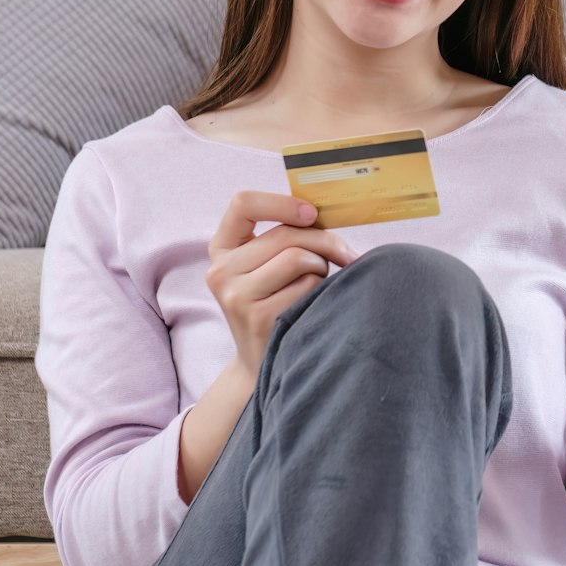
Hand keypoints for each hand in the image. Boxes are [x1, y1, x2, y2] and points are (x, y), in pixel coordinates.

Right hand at [205, 190, 360, 379]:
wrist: (262, 361)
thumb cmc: (277, 301)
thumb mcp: (266, 265)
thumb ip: (284, 236)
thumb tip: (323, 212)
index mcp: (222, 248)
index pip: (243, 204)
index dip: (282, 203)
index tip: (311, 213)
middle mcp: (220, 270)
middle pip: (286, 235)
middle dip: (325, 241)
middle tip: (345, 254)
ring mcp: (235, 296)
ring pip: (298, 258)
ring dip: (321, 268)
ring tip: (318, 283)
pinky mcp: (257, 318)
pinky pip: (306, 287)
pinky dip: (320, 291)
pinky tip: (313, 304)